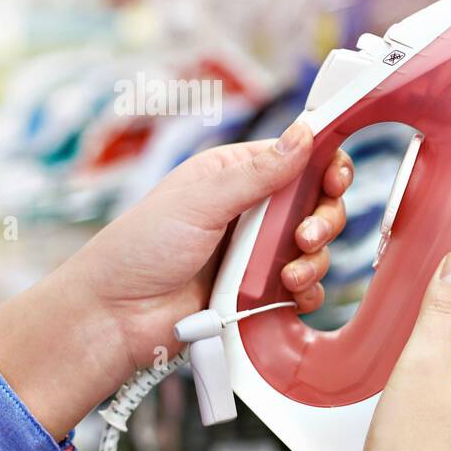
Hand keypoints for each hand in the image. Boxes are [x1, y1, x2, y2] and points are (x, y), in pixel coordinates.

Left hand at [0, 121, 351, 435]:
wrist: (115, 317)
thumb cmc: (140, 249)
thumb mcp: (200, 201)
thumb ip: (258, 172)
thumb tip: (305, 133)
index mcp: (237, 175)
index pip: (300, 158)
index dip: (327, 165)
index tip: (335, 179)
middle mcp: (253, 211)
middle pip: (318, 204)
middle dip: (323, 220)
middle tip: (305, 236)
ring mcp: (259, 253)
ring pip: (317, 249)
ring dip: (313, 261)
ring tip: (287, 275)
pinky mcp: (263, 292)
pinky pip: (304, 288)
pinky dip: (305, 292)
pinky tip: (288, 295)